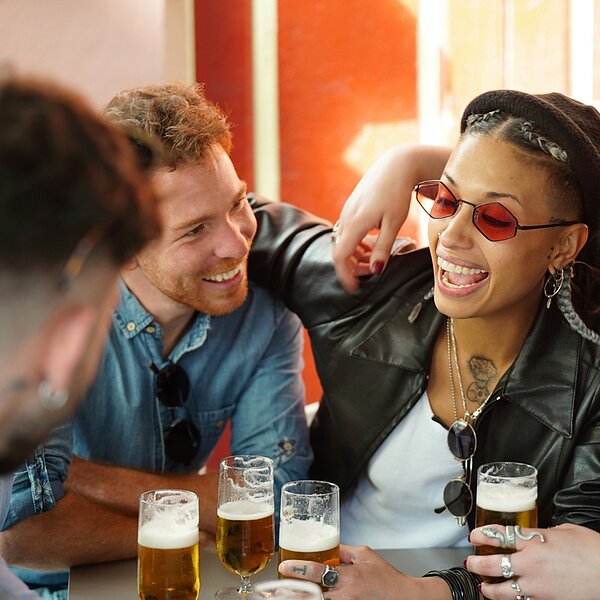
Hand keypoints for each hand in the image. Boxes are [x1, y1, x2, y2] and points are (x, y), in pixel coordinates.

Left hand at [278, 544, 450, 599]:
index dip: (298, 568)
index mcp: (349, 577)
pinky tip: (303, 598)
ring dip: (299, 598)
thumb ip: (341, 550)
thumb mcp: (364, 555)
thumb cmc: (387, 578)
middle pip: (311, 595)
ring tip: (280, 595)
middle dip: (291, 592)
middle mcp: (345, 596)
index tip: (284, 564)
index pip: (317, 571)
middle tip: (273, 590)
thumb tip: (322, 544)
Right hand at [332, 144, 449, 291]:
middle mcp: (346, 218)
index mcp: (355, 223)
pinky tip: (370, 244)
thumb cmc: (398, 193)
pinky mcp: (350, 208)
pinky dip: (356, 243)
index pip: (340, 256)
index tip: (354, 288)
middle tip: (370, 274)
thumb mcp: (394, 223)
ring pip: (343, 241)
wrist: (396, 165)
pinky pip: (347, 232)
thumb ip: (383, 248)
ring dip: (355, 255)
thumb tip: (375, 271)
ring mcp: (346, 212)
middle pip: (340, 251)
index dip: (345, 275)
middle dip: (352, 267)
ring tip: (373, 260)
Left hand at [467, 523, 599, 599]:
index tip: (475, 535)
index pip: (500, 535)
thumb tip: (541, 534)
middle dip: (478, 563)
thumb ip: (547, 533)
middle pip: (494, 563)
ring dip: (489, 589)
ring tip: (483, 587)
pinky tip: (506, 598)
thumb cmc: (594, 552)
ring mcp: (538, 586)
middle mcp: (532, 564)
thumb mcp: (567, 532)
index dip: (483, 534)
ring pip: (504, 590)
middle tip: (471, 563)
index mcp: (535, 541)